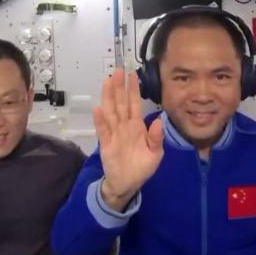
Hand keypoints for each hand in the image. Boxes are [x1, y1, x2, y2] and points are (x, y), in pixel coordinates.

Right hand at [94, 68, 163, 209]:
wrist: (127, 184)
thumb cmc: (142, 168)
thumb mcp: (155, 155)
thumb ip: (156, 139)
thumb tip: (158, 122)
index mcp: (137, 127)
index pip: (135, 104)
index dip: (133, 90)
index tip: (132, 74)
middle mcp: (124, 126)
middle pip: (121, 103)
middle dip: (119, 87)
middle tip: (117, 70)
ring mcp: (114, 134)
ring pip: (111, 111)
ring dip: (108, 97)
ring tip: (107, 81)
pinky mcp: (106, 144)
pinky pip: (102, 130)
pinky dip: (100, 120)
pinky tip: (98, 109)